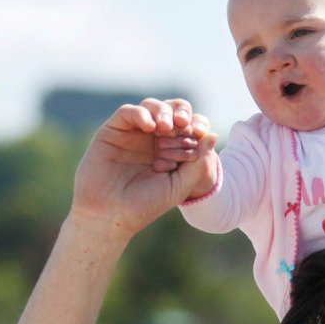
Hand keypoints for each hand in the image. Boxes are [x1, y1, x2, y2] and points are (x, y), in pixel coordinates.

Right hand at [72, 98, 217, 239]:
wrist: (111, 216)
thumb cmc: (146, 205)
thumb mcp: (179, 186)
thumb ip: (198, 163)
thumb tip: (213, 135)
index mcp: (170, 152)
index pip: (188, 128)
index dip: (196, 127)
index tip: (200, 135)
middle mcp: (152, 140)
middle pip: (172, 113)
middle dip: (182, 115)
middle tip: (185, 125)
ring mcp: (132, 135)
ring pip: (151, 108)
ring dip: (163, 111)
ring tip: (167, 126)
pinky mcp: (112, 131)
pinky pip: (128, 112)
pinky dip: (141, 114)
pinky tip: (150, 127)